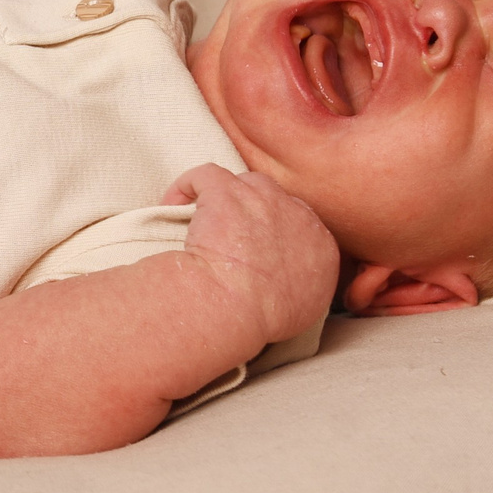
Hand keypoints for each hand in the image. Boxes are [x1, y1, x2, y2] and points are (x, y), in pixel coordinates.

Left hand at [162, 164, 339, 340]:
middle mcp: (296, 214)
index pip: (302, 224)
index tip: (254, 248)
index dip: (276, 231)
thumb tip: (292, 286)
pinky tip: (171, 204)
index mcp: (321, 244)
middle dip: (253, 211)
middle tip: (228, 234)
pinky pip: (204, 175)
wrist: (236, 304)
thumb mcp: (306, 311)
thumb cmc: (265, 317)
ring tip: (200, 220)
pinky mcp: (225, 192)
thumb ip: (308, 289)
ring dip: (224, 196)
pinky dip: (187, 186)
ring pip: (242, 183)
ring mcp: (261, 198)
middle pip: (275, 198)